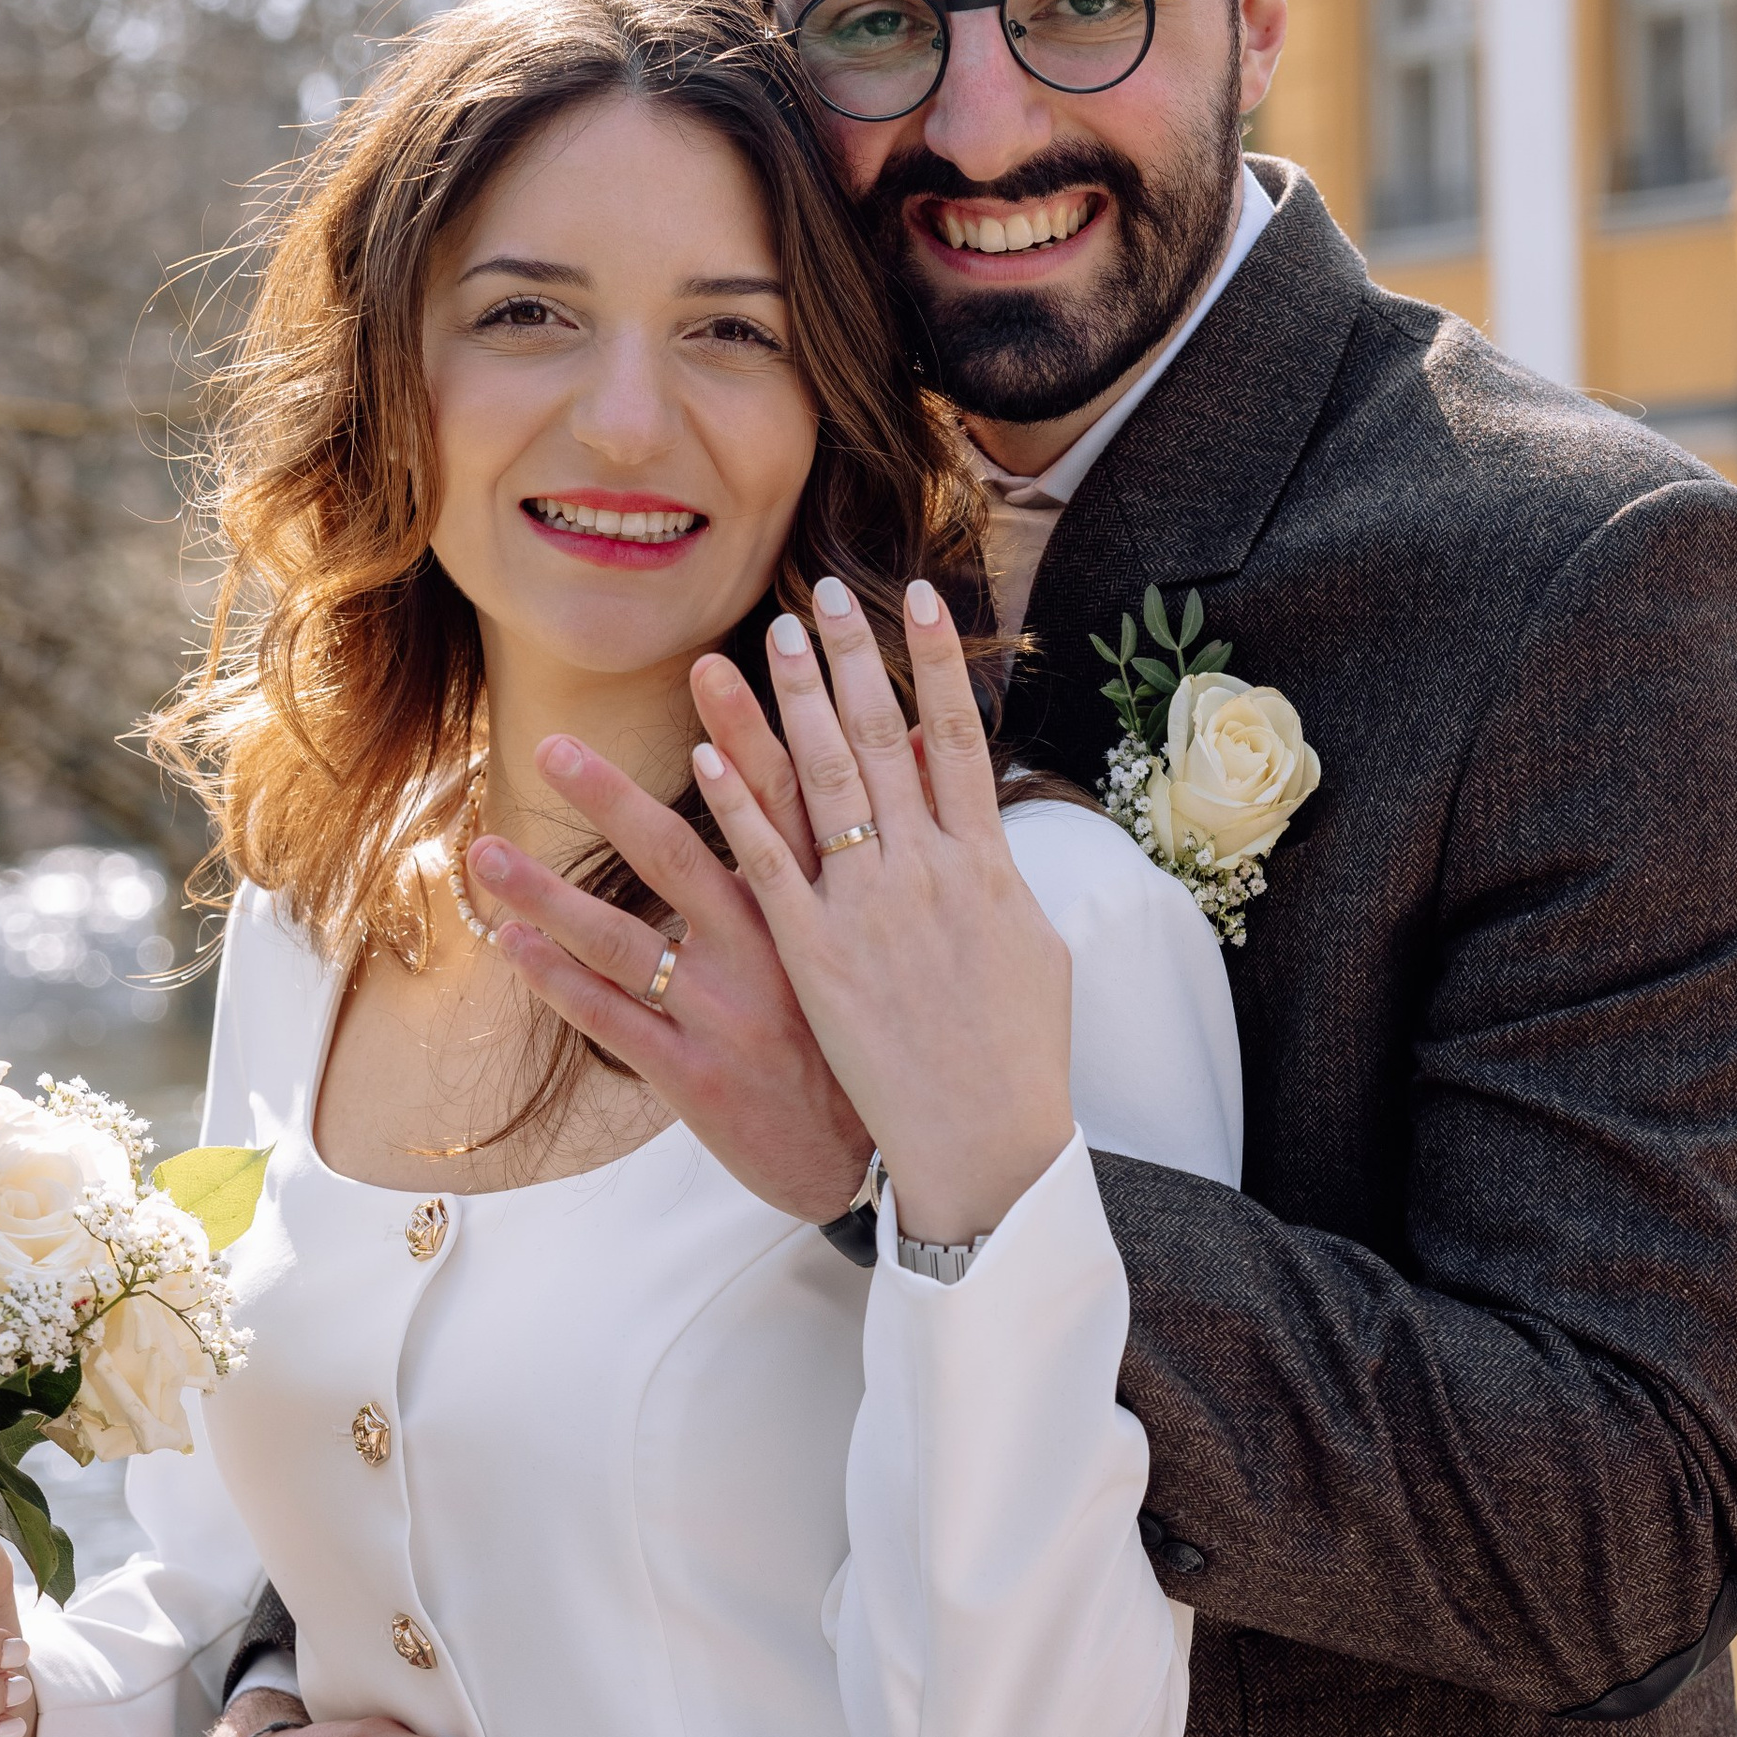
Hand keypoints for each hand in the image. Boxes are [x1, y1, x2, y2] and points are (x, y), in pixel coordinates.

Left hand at [474, 683, 872, 1225]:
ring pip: (624, 941)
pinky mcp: (694, 1075)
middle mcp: (772, 954)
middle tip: (553, 745)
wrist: (873, 1165)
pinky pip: (612, 1019)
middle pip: (681, 857)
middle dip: (612, 797)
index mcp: (821, 913)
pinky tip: (509, 944)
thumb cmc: (875, 1044)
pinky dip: (557, 980)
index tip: (713, 668)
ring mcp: (726, 1015)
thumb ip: (878, 855)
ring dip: (547, 893)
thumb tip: (904, 754)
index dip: (746, 735)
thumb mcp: (890, 947)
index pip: (781, 805)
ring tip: (486, 851)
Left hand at [695, 577, 1073, 1241]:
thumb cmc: (1015, 1056)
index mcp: (986, 866)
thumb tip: (984, 829)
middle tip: (821, 594)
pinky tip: (703, 757)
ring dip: (782, 710)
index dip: (934, 664)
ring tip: (752, 647)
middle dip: (850, 662)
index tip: (915, 597)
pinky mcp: (812, 959)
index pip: (959, 739)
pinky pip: (764, 871)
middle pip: (883, 742)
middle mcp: (927, 873)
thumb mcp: (1034, 950)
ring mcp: (866, 912)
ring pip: (819, 788)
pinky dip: (736, 810)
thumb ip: (1000, 880)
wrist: (985, 1143)